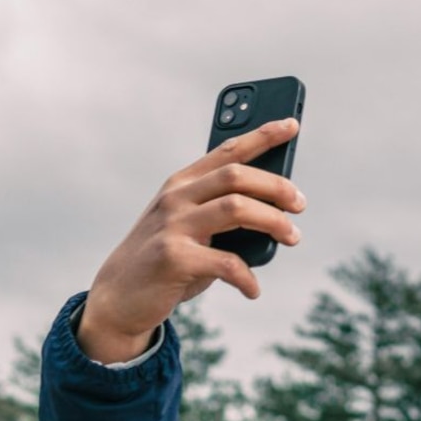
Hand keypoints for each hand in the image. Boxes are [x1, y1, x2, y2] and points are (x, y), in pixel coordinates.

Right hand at [79, 118, 306, 362]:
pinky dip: (248, 278)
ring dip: (274, 222)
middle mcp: (176, 197)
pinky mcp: (173, 258)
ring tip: (292, 238)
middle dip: (277, 187)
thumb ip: (223, 212)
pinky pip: (227, 263)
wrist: (120, 296)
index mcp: (182, 183)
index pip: (227, 150)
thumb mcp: (190, 226)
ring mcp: (173, 225)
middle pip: (237, 176)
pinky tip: (253, 290)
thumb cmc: (167, 258)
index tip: (292, 125)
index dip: (262, 135)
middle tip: (300, 204)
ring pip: (237, 208)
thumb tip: (278, 212)